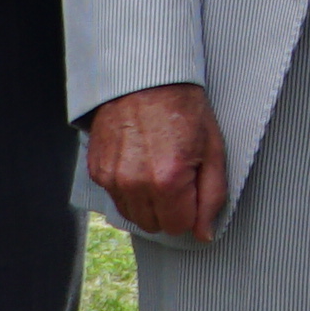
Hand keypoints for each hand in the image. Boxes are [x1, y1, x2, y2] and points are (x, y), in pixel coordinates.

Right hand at [87, 81, 232, 245]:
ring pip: (132, 215)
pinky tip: (139, 161)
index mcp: (167, 180)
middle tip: (175, 175)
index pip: (179, 227)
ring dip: (147, 201)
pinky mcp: (96, 170)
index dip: (190, 210)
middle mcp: (134, 184)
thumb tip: (204, 233)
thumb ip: (212, 196)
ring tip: (156, 166)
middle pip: (154, 225)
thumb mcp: (213, 149)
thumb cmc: (182, 108)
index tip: (191, 186)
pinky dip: (128, 187)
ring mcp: (111, 178)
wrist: (144, 77)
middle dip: (168, 208)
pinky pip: (115, 196)